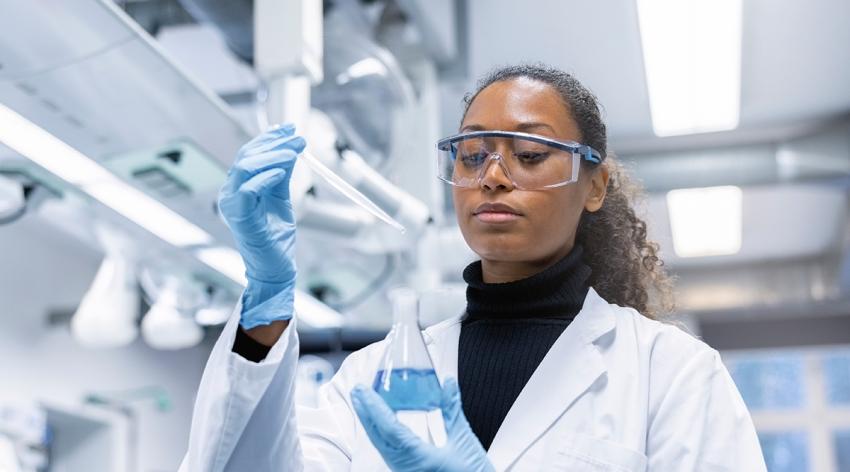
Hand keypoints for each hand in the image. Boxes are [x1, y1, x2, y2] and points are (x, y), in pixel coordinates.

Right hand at [218, 124, 305, 328]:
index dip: (269, 138)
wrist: (275, 268)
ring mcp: (232, 205)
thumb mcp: (281, 199)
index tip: (290, 128)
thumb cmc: (275, 238)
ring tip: (294, 150)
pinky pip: (248, 191)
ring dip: (272, 155)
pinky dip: (265, 177)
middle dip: (274, 142)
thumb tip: (290, 148)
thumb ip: (281, 175)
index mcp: (238, 187)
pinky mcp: (240, 219)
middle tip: (298, 137)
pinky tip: (282, 172)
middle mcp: (230, 193)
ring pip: (245, 167)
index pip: (249, 153)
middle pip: (247, 156)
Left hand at [350, 378, 493, 471]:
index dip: (374, 408)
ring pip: (382, 445)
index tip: (363, 391)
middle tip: (357, 391)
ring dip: (372, 423)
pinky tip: (382, 424)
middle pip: (378, 437)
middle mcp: (406, 467)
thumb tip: (447, 383)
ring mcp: (405, 471)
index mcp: (418, 458)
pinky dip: (383, 434)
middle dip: (366, 413)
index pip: (389, 429)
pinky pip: (390, 452)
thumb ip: (453, 410)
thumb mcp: (464, 441)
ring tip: (365, 403)